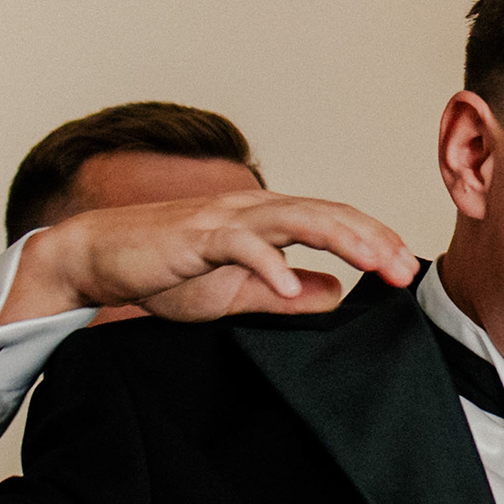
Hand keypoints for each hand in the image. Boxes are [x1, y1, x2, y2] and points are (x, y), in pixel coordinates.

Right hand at [0, 191, 418, 326]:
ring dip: (340, 240)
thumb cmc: (164, 271)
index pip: (333, 222)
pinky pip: (240, 246)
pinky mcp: (196, 236)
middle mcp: (252, 210)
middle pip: (327, 214)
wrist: (98, 257)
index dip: (372, 241)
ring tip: (374, 265)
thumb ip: (283, 291)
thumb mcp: (235, 292)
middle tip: (404, 269)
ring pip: (296, 218)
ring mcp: (225, 218)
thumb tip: (335, 293)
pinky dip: (269, 265)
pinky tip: (293, 290)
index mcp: (266, 221)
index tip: (403, 271)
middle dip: (372, 239)